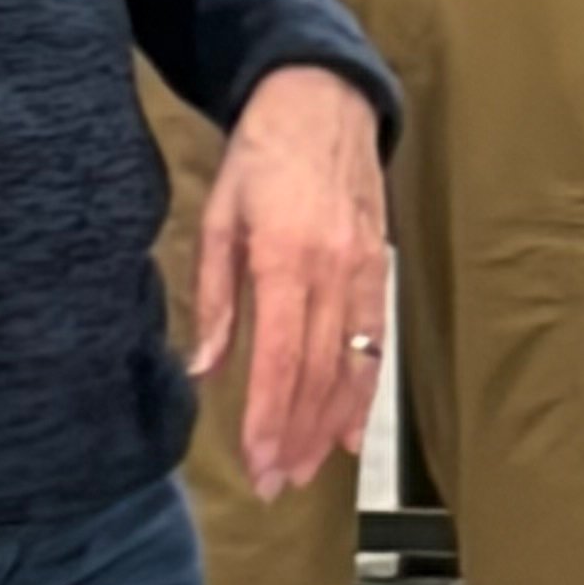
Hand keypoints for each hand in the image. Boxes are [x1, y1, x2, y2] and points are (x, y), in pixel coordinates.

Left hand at [193, 65, 390, 501]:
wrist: (322, 100)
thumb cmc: (260, 155)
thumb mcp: (219, 215)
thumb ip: (214, 296)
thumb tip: (203, 368)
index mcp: (283, 257)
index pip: (278, 357)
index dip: (268, 417)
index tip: (256, 462)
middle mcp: (331, 272)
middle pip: (315, 373)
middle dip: (295, 435)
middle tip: (274, 484)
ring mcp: (363, 272)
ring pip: (350, 366)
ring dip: (327, 424)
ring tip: (305, 469)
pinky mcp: (380, 269)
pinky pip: (375, 343)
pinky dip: (364, 392)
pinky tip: (350, 431)